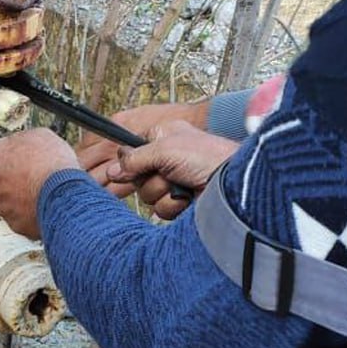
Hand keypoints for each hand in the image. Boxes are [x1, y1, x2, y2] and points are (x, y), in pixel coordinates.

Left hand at [0, 128, 79, 238]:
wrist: (65, 194)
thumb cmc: (52, 165)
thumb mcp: (39, 135)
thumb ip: (21, 140)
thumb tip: (22, 142)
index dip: (5, 157)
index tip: (15, 158)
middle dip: (11, 178)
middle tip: (30, 174)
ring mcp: (2, 206)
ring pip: (8, 200)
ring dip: (20, 196)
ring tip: (41, 189)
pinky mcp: (16, 224)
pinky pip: (20, 216)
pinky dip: (30, 211)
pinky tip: (44, 203)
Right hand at [108, 120, 237, 218]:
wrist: (234, 185)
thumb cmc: (209, 157)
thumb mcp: (165, 149)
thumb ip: (134, 158)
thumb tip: (112, 170)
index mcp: (162, 138)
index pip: (130, 150)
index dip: (129, 161)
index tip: (132, 166)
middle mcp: (165, 159)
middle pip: (135, 176)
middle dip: (149, 178)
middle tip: (166, 173)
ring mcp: (172, 182)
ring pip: (145, 194)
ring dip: (161, 192)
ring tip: (182, 185)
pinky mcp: (178, 202)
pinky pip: (158, 210)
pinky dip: (171, 206)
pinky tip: (187, 198)